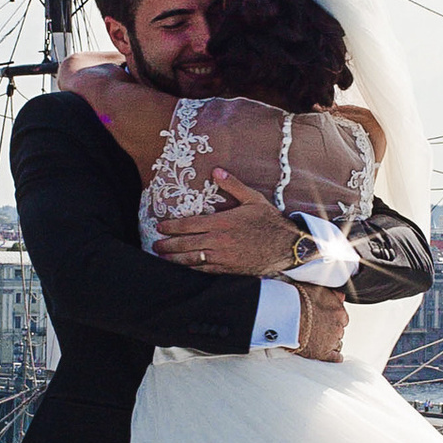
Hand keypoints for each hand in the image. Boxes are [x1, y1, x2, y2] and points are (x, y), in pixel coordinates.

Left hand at [163, 173, 306, 275]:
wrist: (287, 246)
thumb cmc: (269, 221)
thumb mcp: (253, 199)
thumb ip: (233, 185)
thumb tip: (216, 171)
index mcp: (222, 222)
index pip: (189, 224)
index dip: (172, 226)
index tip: (160, 226)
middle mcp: (219, 241)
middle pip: (186, 244)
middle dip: (167, 245)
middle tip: (155, 245)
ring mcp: (223, 257)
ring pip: (192, 259)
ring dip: (175, 259)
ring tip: (162, 258)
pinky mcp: (228, 269)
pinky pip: (205, 271)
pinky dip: (191, 270)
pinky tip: (183, 268)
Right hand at [295, 286, 347, 362]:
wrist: (285, 316)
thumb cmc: (297, 300)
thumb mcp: (316, 289)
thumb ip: (332, 294)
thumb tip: (342, 297)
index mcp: (338, 311)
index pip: (342, 317)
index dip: (332, 319)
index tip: (324, 319)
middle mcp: (338, 326)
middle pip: (339, 330)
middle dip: (331, 330)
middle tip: (318, 328)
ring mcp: (332, 341)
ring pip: (337, 343)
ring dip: (330, 342)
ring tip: (318, 340)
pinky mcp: (323, 353)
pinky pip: (336, 358)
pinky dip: (333, 356)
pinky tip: (328, 353)